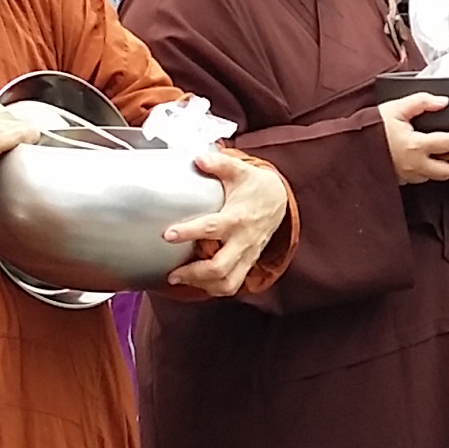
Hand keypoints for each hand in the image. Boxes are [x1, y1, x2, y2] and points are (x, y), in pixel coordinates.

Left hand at [163, 149, 289, 298]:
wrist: (279, 201)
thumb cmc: (255, 187)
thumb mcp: (240, 171)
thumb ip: (219, 164)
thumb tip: (198, 159)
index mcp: (238, 217)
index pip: (213, 228)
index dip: (191, 232)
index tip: (169, 234)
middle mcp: (243, 240)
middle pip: (220, 267)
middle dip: (194, 273)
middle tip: (172, 273)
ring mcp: (246, 255)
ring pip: (228, 282)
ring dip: (203, 285)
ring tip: (180, 279)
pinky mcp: (247, 263)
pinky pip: (233, 284)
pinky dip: (215, 288)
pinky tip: (198, 283)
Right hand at [378, 93, 448, 185]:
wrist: (348, 148)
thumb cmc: (369, 128)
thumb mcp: (395, 108)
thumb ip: (421, 102)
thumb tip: (443, 102)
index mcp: (416, 145)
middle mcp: (415, 165)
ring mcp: (408, 175)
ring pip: (437, 177)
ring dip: (448, 167)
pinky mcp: (402, 180)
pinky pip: (423, 178)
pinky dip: (433, 171)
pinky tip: (433, 160)